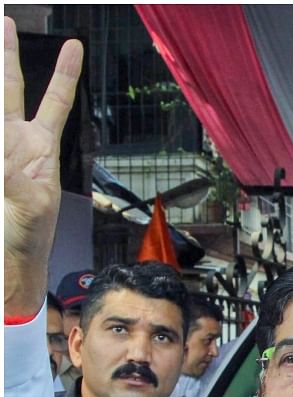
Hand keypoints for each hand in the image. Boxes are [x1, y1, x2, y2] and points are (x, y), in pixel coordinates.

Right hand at [4, 19, 81, 315]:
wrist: (7, 266)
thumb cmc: (29, 239)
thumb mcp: (33, 209)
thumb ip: (18, 183)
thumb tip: (1, 162)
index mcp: (39, 149)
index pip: (55, 102)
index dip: (63, 74)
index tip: (75, 44)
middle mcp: (11, 143)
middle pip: (7, 91)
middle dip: (4, 56)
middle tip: (4, 21)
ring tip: (0, 39)